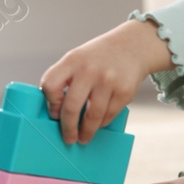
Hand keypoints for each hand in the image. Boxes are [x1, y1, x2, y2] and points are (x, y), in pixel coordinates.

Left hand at [40, 18, 171, 143]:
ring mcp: (108, 81)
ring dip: (86, 132)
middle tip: (68, 138)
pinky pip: (108, 115)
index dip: (50, 102)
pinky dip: (101, 123)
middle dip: (68, 128)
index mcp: (72, 60)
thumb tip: (56, 112)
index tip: (54, 113)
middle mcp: (89, 70)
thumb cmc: (99, 57)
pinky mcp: (124, 91)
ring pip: (92, 117)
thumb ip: (66, 79)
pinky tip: (98, 124)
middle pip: (71, 107)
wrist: (133, 45)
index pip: (50, 85)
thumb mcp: (78, 58)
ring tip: (83, 137)